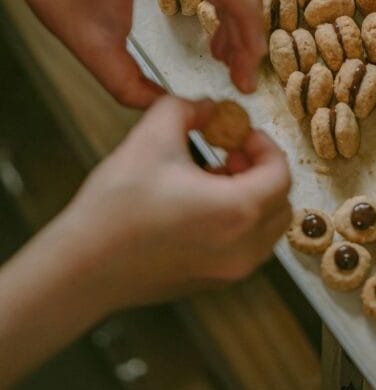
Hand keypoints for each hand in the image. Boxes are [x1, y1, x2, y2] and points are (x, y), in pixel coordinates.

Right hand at [0, 97, 290, 389]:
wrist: (80, 266)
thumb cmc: (116, 206)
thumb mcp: (152, 136)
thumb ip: (186, 108)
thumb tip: (206, 106)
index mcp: (237, 211)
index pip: (281, 175)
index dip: (266, 147)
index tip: (244, 134)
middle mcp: (242, 248)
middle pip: (280, 204)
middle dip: (262, 172)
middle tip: (233, 153)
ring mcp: (228, 272)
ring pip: (264, 230)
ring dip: (251, 198)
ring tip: (213, 176)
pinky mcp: (209, 283)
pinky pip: (243, 248)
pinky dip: (236, 223)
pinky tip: (197, 204)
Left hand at [1, 0, 265, 105]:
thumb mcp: (87, 45)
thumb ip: (127, 84)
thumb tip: (166, 107)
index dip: (248, 26)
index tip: (244, 69)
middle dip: (250, 29)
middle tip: (240, 74)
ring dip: (240, 17)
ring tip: (226, 60)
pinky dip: (226, 3)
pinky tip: (213, 36)